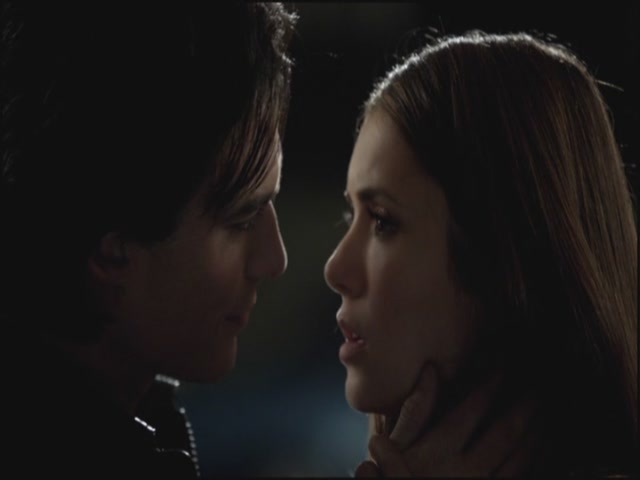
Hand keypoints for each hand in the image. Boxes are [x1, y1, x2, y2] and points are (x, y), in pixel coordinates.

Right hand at [356, 364, 536, 476]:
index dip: (491, 385)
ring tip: (545, 414)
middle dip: (524, 406)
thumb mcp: (396, 443)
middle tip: (539, 386)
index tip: (504, 366)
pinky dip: (532, 459)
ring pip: (518, 457)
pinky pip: (517, 476)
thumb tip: (429, 370)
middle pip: (505, 432)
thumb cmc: (393, 475)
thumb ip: (415, 409)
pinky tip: (540, 447)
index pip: (474, 409)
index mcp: (441, 447)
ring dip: (535, 433)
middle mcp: (465, 467)